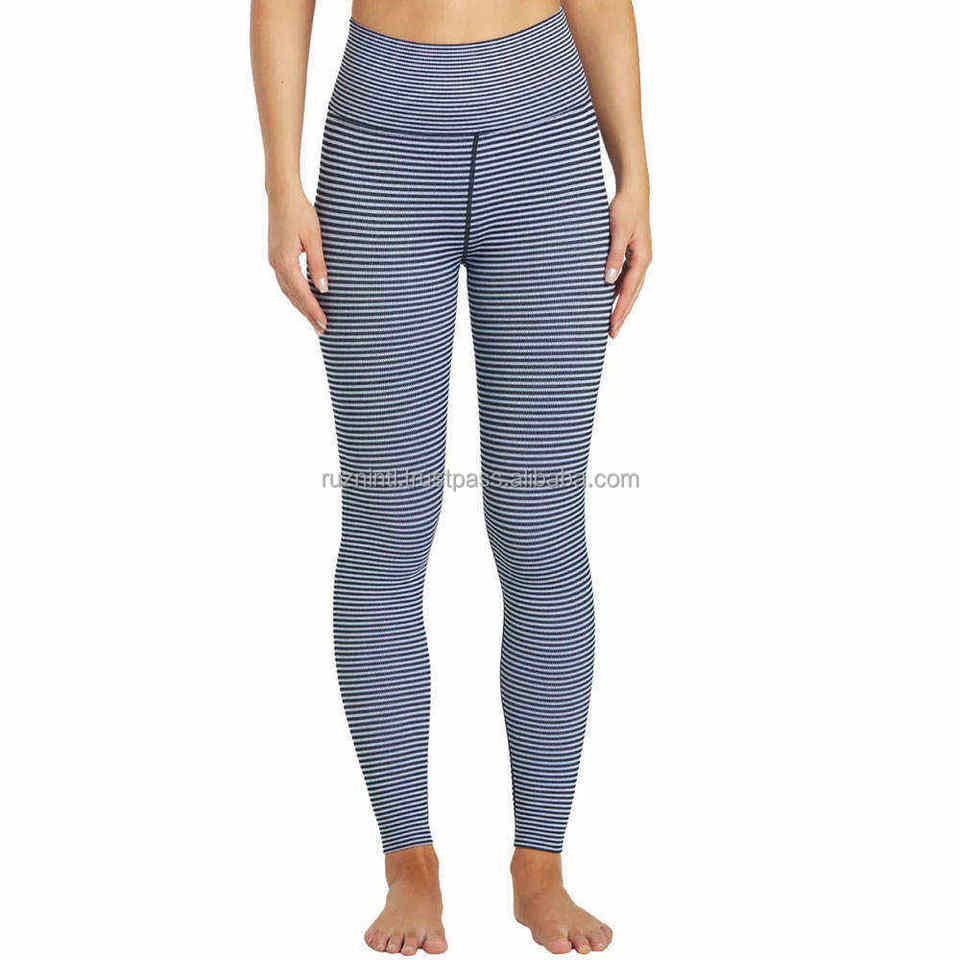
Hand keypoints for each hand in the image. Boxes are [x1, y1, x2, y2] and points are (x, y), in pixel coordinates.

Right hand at [267, 188, 327, 334]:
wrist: (281, 195)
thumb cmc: (300, 212)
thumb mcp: (314, 238)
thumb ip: (318, 264)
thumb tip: (323, 289)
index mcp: (285, 261)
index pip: (302, 293)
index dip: (313, 310)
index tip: (324, 324)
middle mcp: (276, 264)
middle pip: (293, 296)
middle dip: (307, 313)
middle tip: (322, 329)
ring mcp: (274, 261)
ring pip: (288, 291)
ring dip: (301, 306)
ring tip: (314, 319)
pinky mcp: (275, 256)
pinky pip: (286, 282)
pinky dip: (295, 294)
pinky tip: (304, 299)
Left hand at [604, 190, 651, 337]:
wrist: (633, 191)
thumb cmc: (626, 208)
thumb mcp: (617, 232)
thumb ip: (614, 256)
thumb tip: (609, 281)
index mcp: (642, 259)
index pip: (629, 291)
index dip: (620, 310)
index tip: (612, 326)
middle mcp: (642, 261)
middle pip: (631, 294)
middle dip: (621, 313)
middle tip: (612, 333)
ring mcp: (638, 258)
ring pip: (629, 287)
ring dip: (620, 304)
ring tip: (610, 321)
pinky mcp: (632, 253)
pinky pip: (626, 277)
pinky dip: (618, 290)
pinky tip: (610, 297)